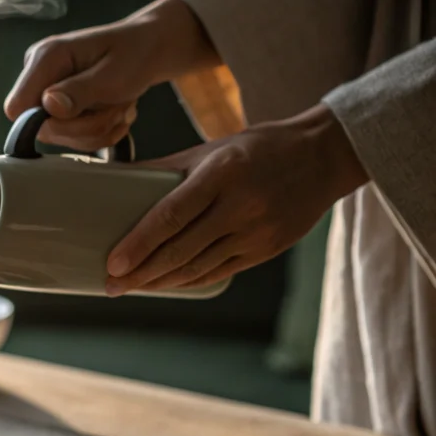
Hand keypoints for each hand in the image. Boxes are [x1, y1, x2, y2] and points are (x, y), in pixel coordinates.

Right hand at [4, 0, 219, 151]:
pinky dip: (101, 134)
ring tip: (119, 105)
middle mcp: (40, 79)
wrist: (148, 52)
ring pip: (62, 139)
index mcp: (46, 58)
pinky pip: (75, 142)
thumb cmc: (134, 54)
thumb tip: (48, 106)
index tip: (78, 111)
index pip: (18, 107)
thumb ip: (80, 91)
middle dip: (86, 126)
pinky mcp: (59, 114)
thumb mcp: (114, 73)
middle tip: (116, 106)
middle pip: (43, 129)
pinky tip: (114, 112)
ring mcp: (48, 99)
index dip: (43, 121)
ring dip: (99, 130)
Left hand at [105, 104, 369, 294]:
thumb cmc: (256, 149)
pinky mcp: (266, 249)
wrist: (323, 157)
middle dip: (141, 272)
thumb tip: (114, 180)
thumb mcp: (211, 150)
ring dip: (160, 281)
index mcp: (221, 174)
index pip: (171, 215)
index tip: (113, 263)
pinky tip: (166, 285)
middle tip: (112, 285)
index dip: (139, 243)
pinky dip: (189, 281)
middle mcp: (240, 205)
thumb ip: (165, 169)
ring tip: (131, 287)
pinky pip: (219, 272)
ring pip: (198, 266)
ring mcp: (256, 231)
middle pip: (181, 249)